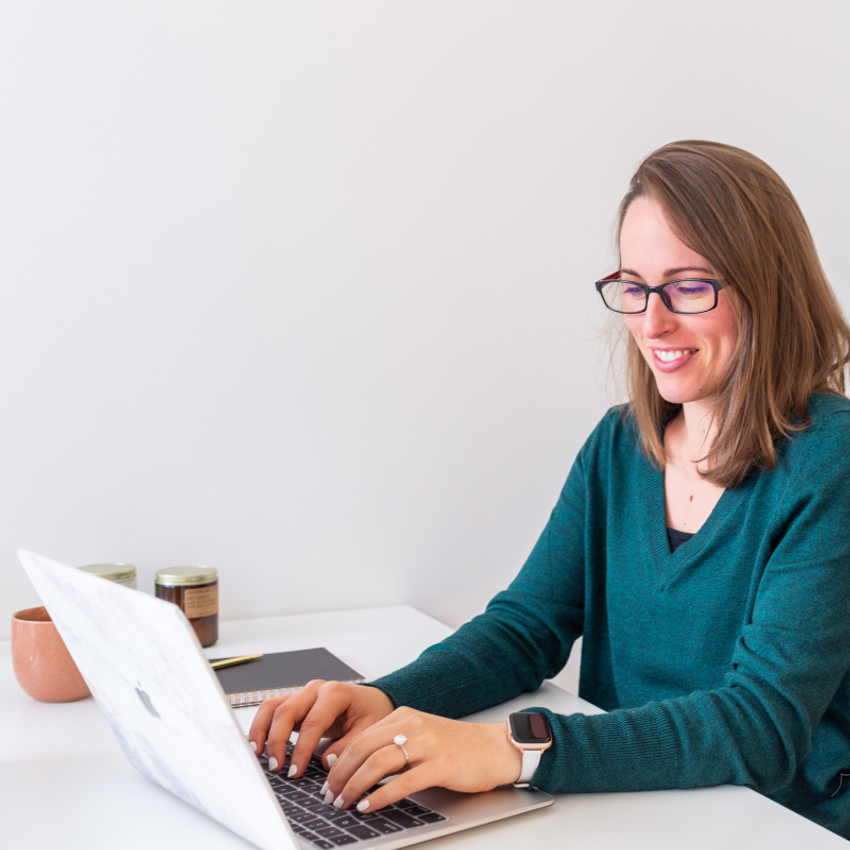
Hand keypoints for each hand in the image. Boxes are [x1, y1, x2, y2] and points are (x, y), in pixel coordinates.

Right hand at [248, 680, 393, 776]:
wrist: (371, 701)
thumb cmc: (370, 713)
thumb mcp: (369, 730)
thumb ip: (349, 746)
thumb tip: (325, 761)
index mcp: (336, 693)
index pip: (312, 722)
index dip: (301, 749)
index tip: (295, 772)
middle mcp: (315, 689)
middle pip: (286, 710)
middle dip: (277, 741)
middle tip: (276, 768)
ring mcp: (303, 693)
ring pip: (273, 706)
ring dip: (262, 730)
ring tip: (258, 755)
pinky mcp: (295, 702)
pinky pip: (272, 710)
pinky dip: (262, 726)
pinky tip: (259, 745)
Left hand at [322, 706, 522, 811]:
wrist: (496, 748)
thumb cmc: (457, 747)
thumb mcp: (419, 737)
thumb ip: (391, 745)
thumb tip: (355, 766)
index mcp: (403, 716)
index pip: (360, 736)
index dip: (339, 761)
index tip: (327, 781)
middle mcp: (412, 725)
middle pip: (364, 748)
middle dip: (341, 775)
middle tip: (330, 796)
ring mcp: (428, 743)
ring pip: (379, 762)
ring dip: (355, 786)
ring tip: (344, 803)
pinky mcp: (442, 764)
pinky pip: (404, 781)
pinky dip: (381, 796)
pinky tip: (369, 806)